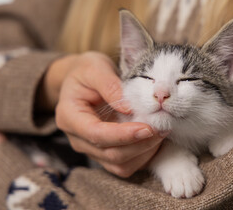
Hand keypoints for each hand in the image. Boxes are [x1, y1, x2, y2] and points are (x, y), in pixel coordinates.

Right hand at [45, 52, 165, 176]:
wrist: (81, 79)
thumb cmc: (86, 71)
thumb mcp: (94, 67)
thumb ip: (110, 85)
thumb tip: (130, 108)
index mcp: (69, 117)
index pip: (96, 134)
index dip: (123, 135)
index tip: (147, 128)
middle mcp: (78, 139)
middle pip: (110, 154)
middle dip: (139, 144)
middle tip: (162, 128)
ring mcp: (91, 149)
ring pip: (119, 165)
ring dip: (144, 153)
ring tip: (161, 132)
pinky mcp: (104, 153)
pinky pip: (125, 165)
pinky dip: (143, 156)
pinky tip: (155, 140)